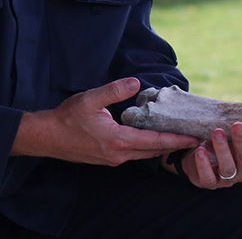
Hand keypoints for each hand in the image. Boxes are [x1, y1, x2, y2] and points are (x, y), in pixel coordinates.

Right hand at [13, 78, 198, 164]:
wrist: (47, 137)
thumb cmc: (67, 118)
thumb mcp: (90, 99)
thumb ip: (114, 91)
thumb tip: (135, 83)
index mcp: (117, 141)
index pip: (154, 142)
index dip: (176, 140)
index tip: (193, 139)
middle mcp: (118, 154)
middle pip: (153, 152)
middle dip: (174, 146)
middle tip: (194, 140)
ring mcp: (112, 159)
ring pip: (144, 154)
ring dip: (161, 148)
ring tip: (179, 139)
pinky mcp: (107, 158)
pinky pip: (134, 154)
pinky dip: (148, 148)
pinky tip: (153, 139)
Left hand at [180, 122, 241, 189]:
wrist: (200, 158)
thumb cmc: (227, 145)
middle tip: (238, 125)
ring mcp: (227, 179)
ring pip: (227, 167)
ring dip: (222, 149)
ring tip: (217, 132)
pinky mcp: (209, 182)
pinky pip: (207, 176)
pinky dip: (203, 164)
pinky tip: (200, 150)